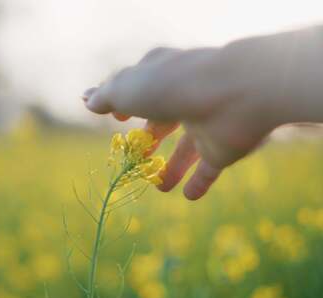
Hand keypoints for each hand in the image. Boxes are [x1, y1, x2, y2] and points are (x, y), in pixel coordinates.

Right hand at [83, 46, 284, 199]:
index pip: (142, 87)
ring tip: (159, 187)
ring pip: (187, 149)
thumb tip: (87, 100)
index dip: (126, 102)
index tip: (117, 117)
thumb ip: (107, 97)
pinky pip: (210, 168)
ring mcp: (206, 123)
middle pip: (164, 121)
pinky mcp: (223, 148)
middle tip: (137, 158)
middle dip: (150, 139)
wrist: (235, 95)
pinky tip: (189, 196)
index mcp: (162, 75)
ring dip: (173, 168)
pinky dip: (200, 182)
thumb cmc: (174, 86)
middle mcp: (185, 97)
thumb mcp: (128, 89)